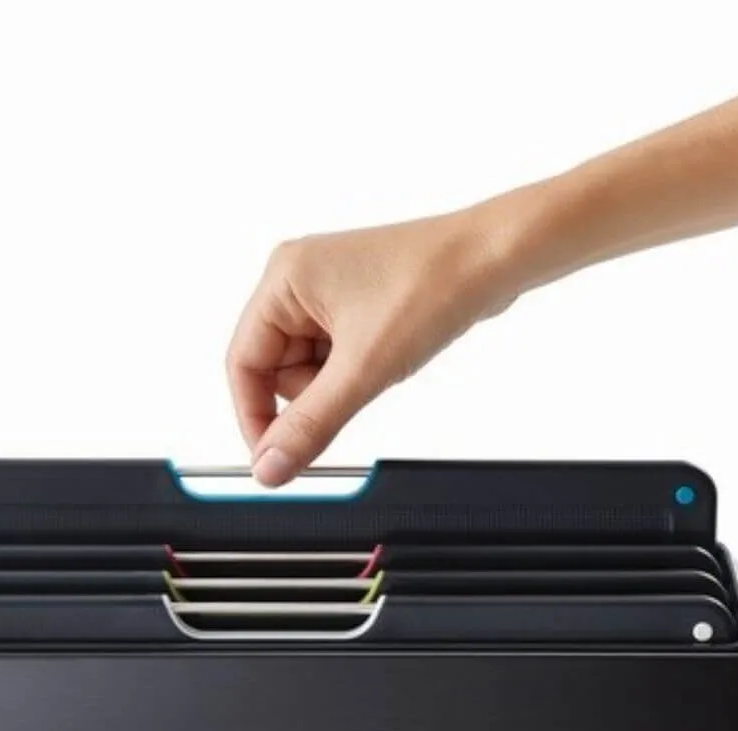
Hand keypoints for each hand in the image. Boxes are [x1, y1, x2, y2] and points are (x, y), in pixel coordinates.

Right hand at [227, 203, 522, 486]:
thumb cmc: (433, 285)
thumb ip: (311, 423)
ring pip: (307, 366)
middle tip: (353, 390)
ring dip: (337, 382)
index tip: (274, 459)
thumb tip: (271, 466)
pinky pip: (334, 355)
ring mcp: (327, 290)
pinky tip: (386, 353)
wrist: (496, 257)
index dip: (254, 417)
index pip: (242, 363)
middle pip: (274, 367)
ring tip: (379, 361)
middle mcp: (297, 278)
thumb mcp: (364, 368)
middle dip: (310, 394)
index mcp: (283, 278)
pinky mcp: (354, 302)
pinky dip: (355, 369)